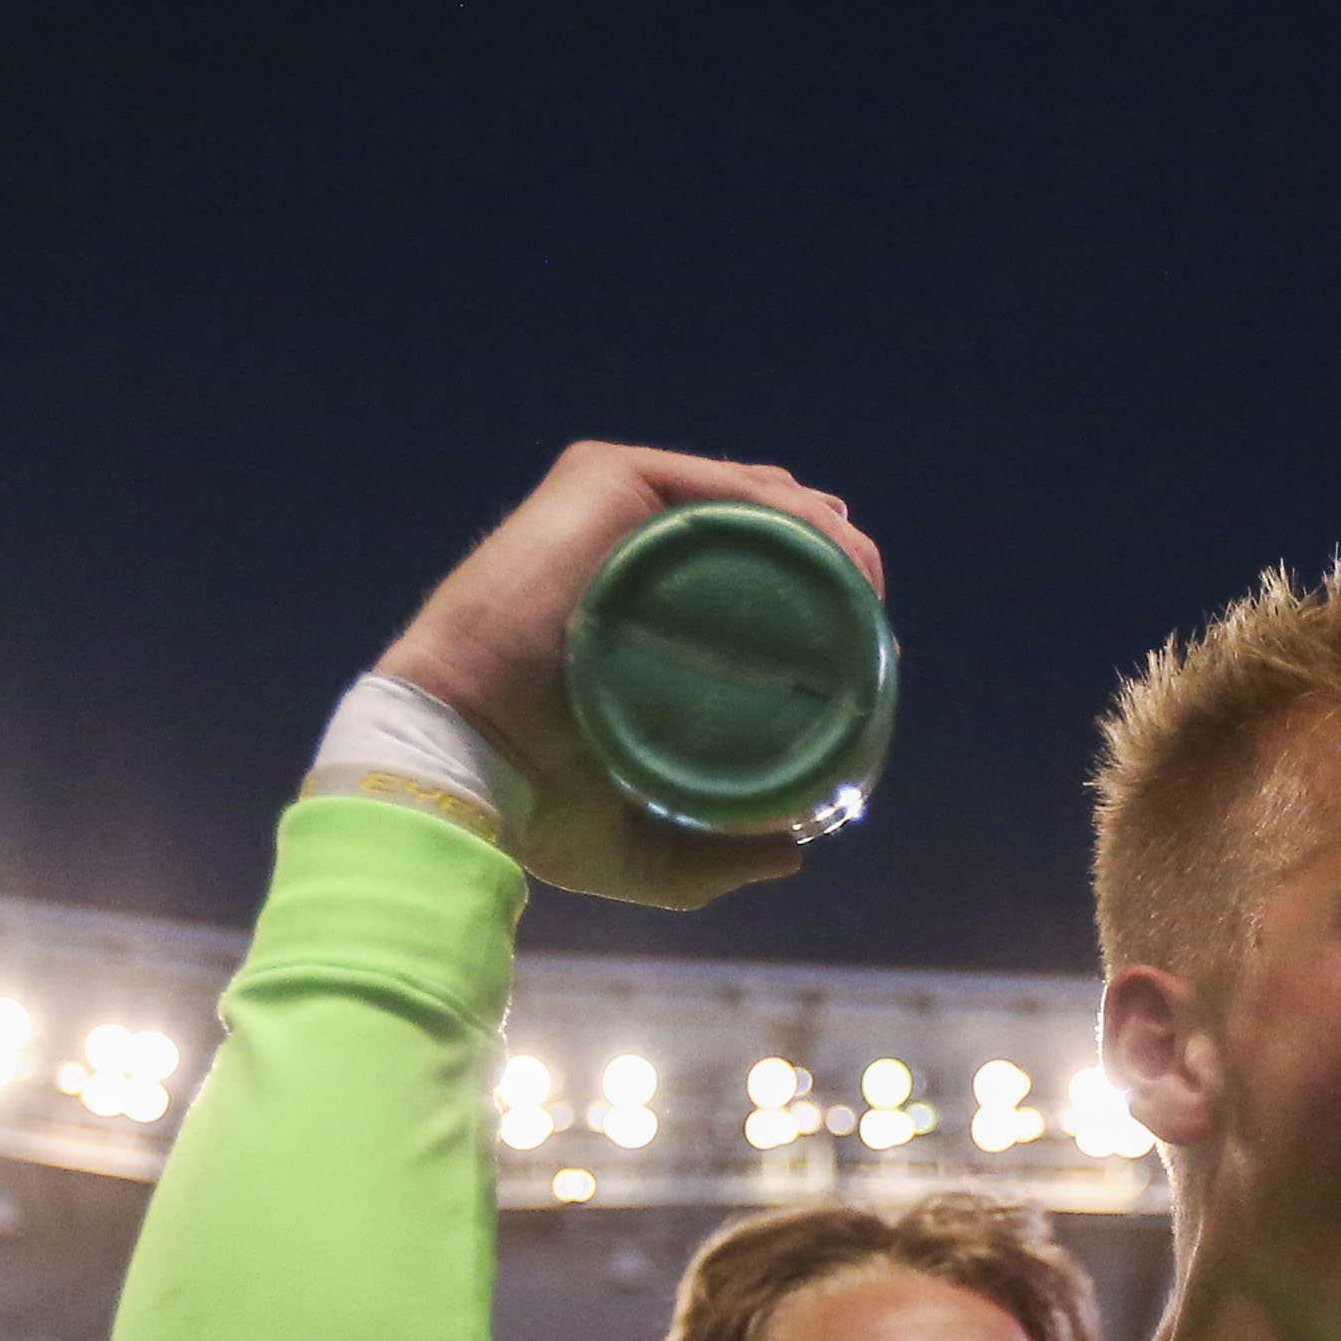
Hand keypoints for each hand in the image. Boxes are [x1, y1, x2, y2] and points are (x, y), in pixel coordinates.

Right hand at [377, 441, 885, 910]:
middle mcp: (624, 552)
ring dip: (825, 532)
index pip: (745, 584)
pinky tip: (829, 551)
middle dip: (835, 560)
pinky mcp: (601, 483)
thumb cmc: (532, 807)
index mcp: (635, 615)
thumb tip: (792, 852)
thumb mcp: (640, 851)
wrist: (462, 764)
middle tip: (877, 622)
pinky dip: (781, 508)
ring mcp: (613, 513)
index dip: (822, 606)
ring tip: (866, 590)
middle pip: (758, 532)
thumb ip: (711, 858)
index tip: (878, 653)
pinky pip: (713, 481)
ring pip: (747, 499)